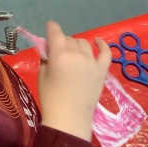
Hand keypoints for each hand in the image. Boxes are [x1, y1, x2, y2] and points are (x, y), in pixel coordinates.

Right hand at [38, 21, 110, 140]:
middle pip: (69, 39)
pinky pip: (105, 53)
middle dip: (62, 42)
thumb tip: (50, 50)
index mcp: (60, 55)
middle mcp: (77, 54)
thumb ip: (46, 59)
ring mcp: (92, 62)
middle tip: (58, 52)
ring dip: (76, 44)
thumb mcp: (42, 76)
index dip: (51, 27)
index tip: (50, 26)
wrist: (69, 120)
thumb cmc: (51, 98)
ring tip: (72, 51)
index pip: (55, 33)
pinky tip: (97, 41)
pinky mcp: (102, 70)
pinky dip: (102, 45)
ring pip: (84, 43)